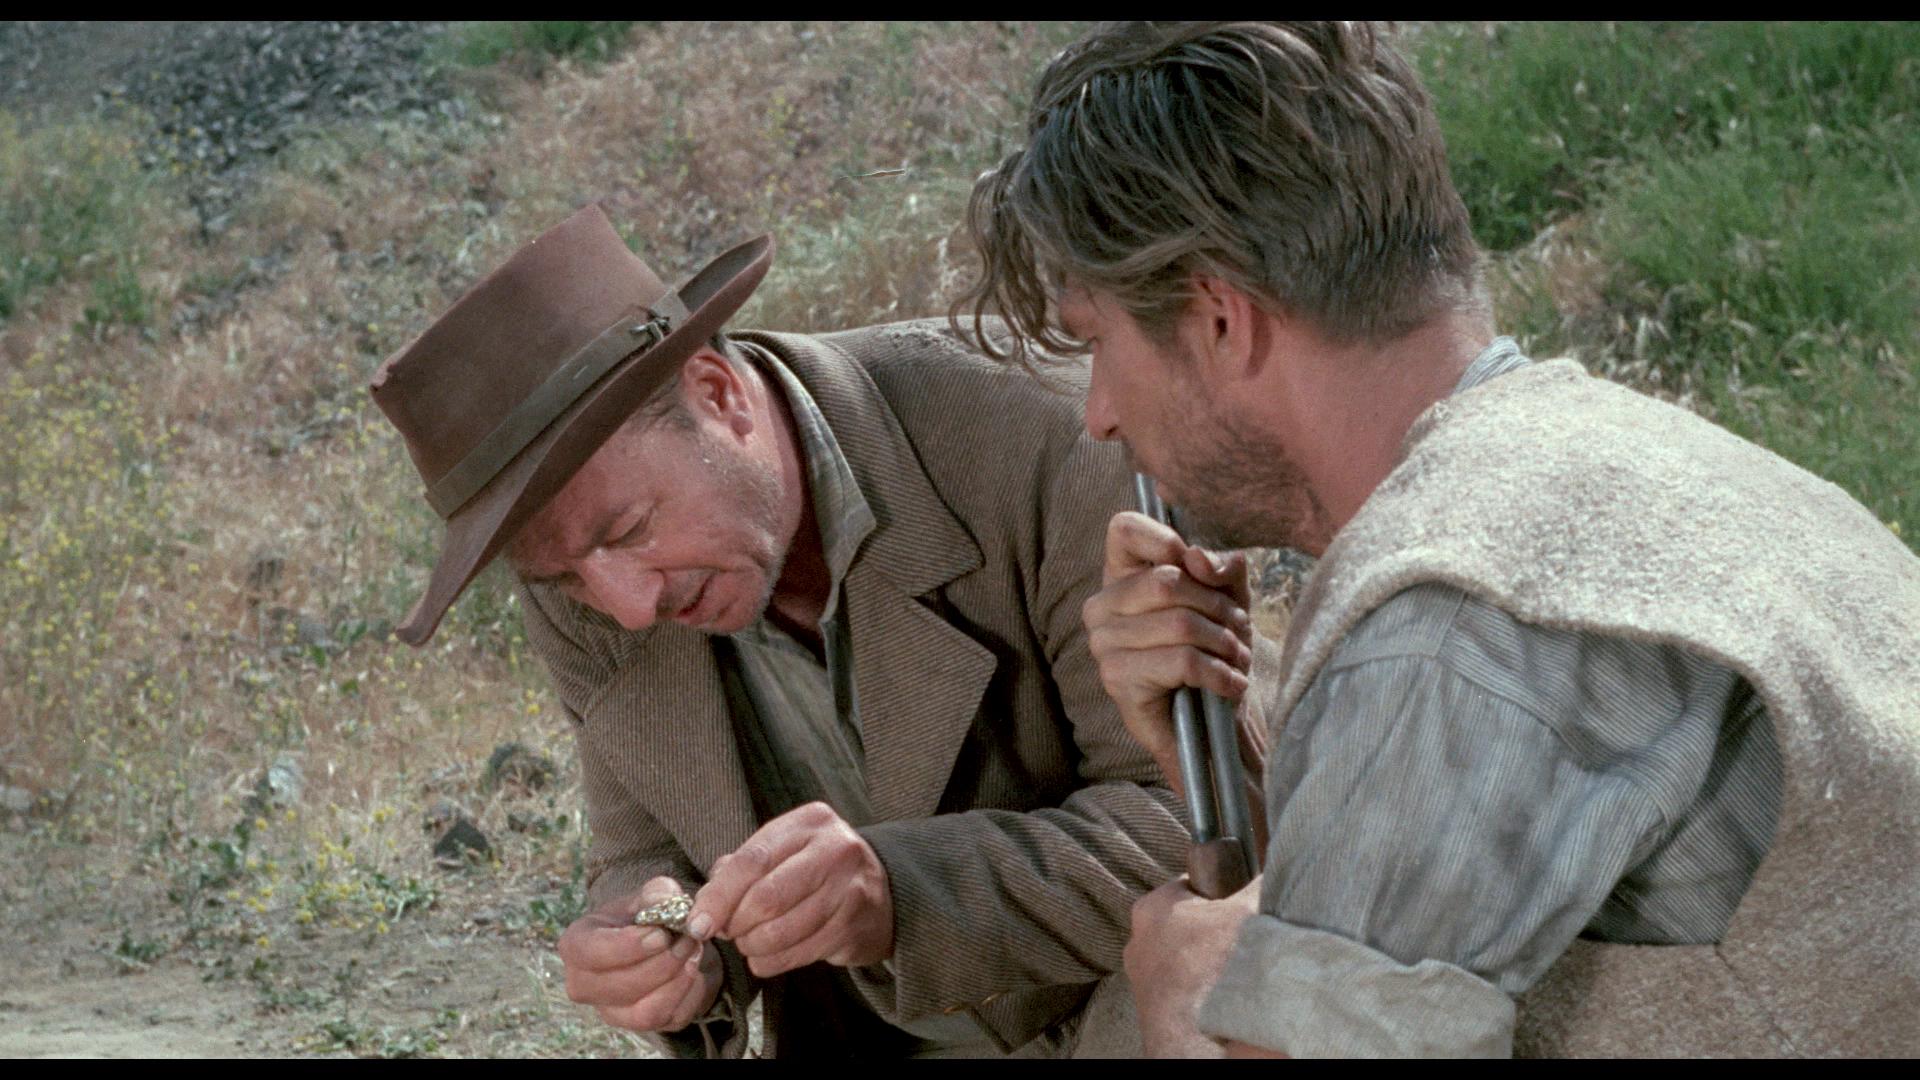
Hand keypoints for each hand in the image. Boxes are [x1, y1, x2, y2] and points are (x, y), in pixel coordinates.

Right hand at [557, 877, 723, 1032]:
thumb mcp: (646, 896)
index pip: (590, 953)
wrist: (651, 943)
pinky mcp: (637, 1025)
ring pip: (644, 1012)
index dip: (628, 946)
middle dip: (663, 963)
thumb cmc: (641, 918)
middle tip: (689, 939)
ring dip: (677, 982)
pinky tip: (694, 971)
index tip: (661, 935)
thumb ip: (657, 892)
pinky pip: (667, 1020)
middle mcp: (584, 984)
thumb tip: (666, 898)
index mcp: (576, 945)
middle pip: (622, 986)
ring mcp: (609, 1010)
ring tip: (693, 953)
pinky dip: (688, 996)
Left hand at [686, 801, 893, 976]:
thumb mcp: (783, 853)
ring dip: (753, 947)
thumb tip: (703, 905)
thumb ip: (740, 869)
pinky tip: (768, 957)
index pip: (752, 860)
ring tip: (749, 944)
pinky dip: (773, 962)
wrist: (882, 894)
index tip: (698, 923)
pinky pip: (799, 953)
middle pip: (766, 897)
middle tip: (727, 934)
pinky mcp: (854, 926)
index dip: (719, 896)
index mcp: (808, 822)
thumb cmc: (817, 872)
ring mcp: (849, 888)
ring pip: (780, 931)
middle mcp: (834, 849)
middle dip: (736, 924)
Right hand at [1083, 510, 1253, 785]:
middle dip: (1217, 607)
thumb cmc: (1213, 651)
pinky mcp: (1118, 680)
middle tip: (1238, 631)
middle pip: (1167, 581)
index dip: (1165, 539)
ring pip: (1179, 624)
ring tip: (1236, 659)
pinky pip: (1180, 661)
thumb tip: (1197, 558)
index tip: (1198, 568)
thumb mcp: (1229, 599)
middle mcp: (1101, 607)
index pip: (1124, 529)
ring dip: (1224, 643)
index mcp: (1121, 576)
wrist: (1212, 722)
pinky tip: (1230, 684)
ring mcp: (1104, 644)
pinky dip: (1219, 673)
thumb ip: (1220, 568)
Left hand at [1123, 875, 1258, 1057]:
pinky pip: (1184, 989)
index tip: (1239, 905)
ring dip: (1209, 964)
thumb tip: (1272, 871)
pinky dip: (1203, 990)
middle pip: (1188, 924)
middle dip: (1214, 930)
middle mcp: (1139, 941)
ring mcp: (1143, 978)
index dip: (1221, 893)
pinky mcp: (1152, 1009)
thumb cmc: (1215, 969)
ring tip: (1234, 972)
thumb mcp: (1247, 910)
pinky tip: (1222, 995)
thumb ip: (1257, 883)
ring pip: (1185, 959)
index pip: (1192, 885)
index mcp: (1153, 906)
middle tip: (1241, 941)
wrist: (1201, 1039)